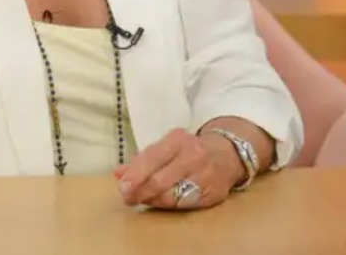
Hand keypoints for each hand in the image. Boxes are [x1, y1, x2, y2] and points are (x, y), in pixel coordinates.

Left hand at [114, 128, 243, 210]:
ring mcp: (204, 174)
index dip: (135, 175)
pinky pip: (185, 203)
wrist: (226, 154)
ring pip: (172, 194)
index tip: (123, 187)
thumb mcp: (166, 147)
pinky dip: (170, 205)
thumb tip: (118, 173)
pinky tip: (162, 203)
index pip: (151, 158)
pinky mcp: (213, 193)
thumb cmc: (188, 151)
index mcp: (177, 139)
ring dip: (153, 200)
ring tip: (143, 200)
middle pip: (160, 179)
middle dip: (140, 191)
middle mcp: (193, 155)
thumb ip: (142, 160)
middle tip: (129, 198)